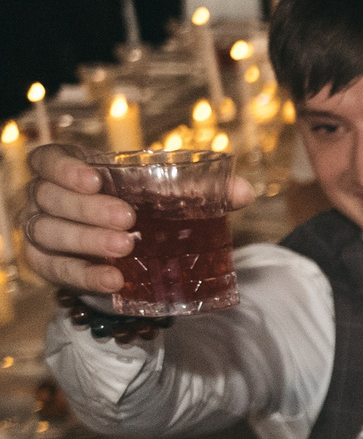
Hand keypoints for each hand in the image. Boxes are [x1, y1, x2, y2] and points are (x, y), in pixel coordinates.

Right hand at [24, 143, 254, 298]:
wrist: (126, 260)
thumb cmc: (143, 214)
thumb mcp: (167, 199)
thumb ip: (203, 192)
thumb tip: (243, 192)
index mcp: (71, 172)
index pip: (47, 159)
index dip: (65, 168)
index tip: (94, 180)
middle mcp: (47, 199)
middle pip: (50, 197)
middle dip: (87, 208)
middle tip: (127, 220)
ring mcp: (42, 232)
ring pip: (48, 232)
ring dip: (87, 240)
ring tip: (124, 247)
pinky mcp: (48, 265)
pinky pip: (56, 270)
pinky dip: (85, 274)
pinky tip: (113, 279)